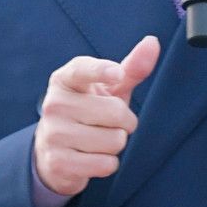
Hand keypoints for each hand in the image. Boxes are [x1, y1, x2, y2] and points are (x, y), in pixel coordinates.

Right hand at [33, 35, 159, 200]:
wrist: (54, 151)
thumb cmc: (88, 112)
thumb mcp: (108, 90)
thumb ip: (131, 68)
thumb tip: (152, 42)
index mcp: (65, 79)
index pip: (82, 70)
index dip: (102, 71)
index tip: (117, 74)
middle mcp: (54, 103)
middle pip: (116, 112)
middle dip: (125, 123)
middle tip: (110, 124)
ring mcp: (53, 133)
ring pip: (114, 141)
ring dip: (116, 145)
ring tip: (99, 141)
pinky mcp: (58, 162)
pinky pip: (105, 164)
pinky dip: (108, 164)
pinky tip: (92, 158)